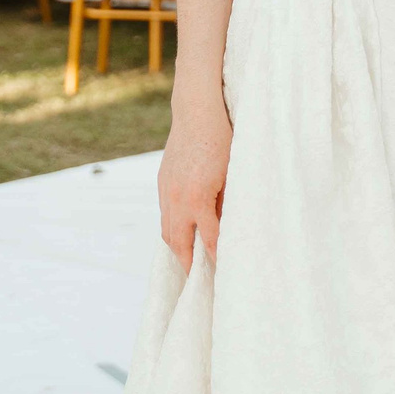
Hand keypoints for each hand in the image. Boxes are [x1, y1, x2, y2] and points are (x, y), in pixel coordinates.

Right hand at [156, 101, 231, 268]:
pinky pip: (164, 215)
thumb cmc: (223, 139)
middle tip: (200, 283)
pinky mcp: (162, 182)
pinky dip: (172, 229)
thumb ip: (226, 204)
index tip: (224, 274)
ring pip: (167, 232)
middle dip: (189, 265)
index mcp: (198, 199)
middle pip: (180, 244)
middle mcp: (177, 199)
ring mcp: (166, 191)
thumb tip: (226, 228)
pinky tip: (182, 234)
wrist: (197, 110)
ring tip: (189, 265)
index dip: (216, 259)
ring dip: (177, 250)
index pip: (208, 240)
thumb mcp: (232, 174)